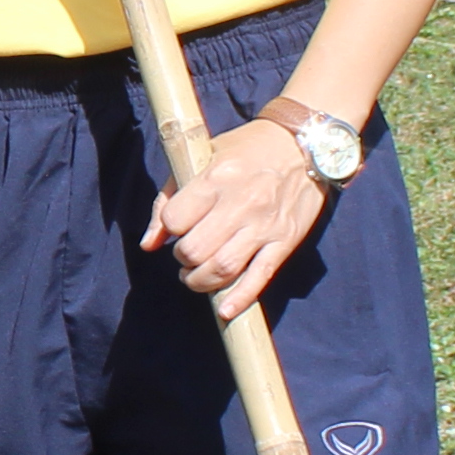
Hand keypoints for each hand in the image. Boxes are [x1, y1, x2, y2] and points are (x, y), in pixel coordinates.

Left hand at [145, 115, 333, 319]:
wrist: (305, 145)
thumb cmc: (247, 149)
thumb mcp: (204, 158)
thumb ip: (169, 198)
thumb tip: (148, 244)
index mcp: (216, 178)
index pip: (175, 220)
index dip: (169, 230)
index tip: (177, 230)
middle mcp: (240, 203)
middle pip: (196, 250)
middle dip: (183, 260)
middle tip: (186, 257)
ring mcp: (264, 225)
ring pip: (223, 268)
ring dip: (201, 282)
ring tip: (196, 277)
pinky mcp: (285, 241)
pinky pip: (260, 277)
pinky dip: (240, 298)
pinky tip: (224, 309)